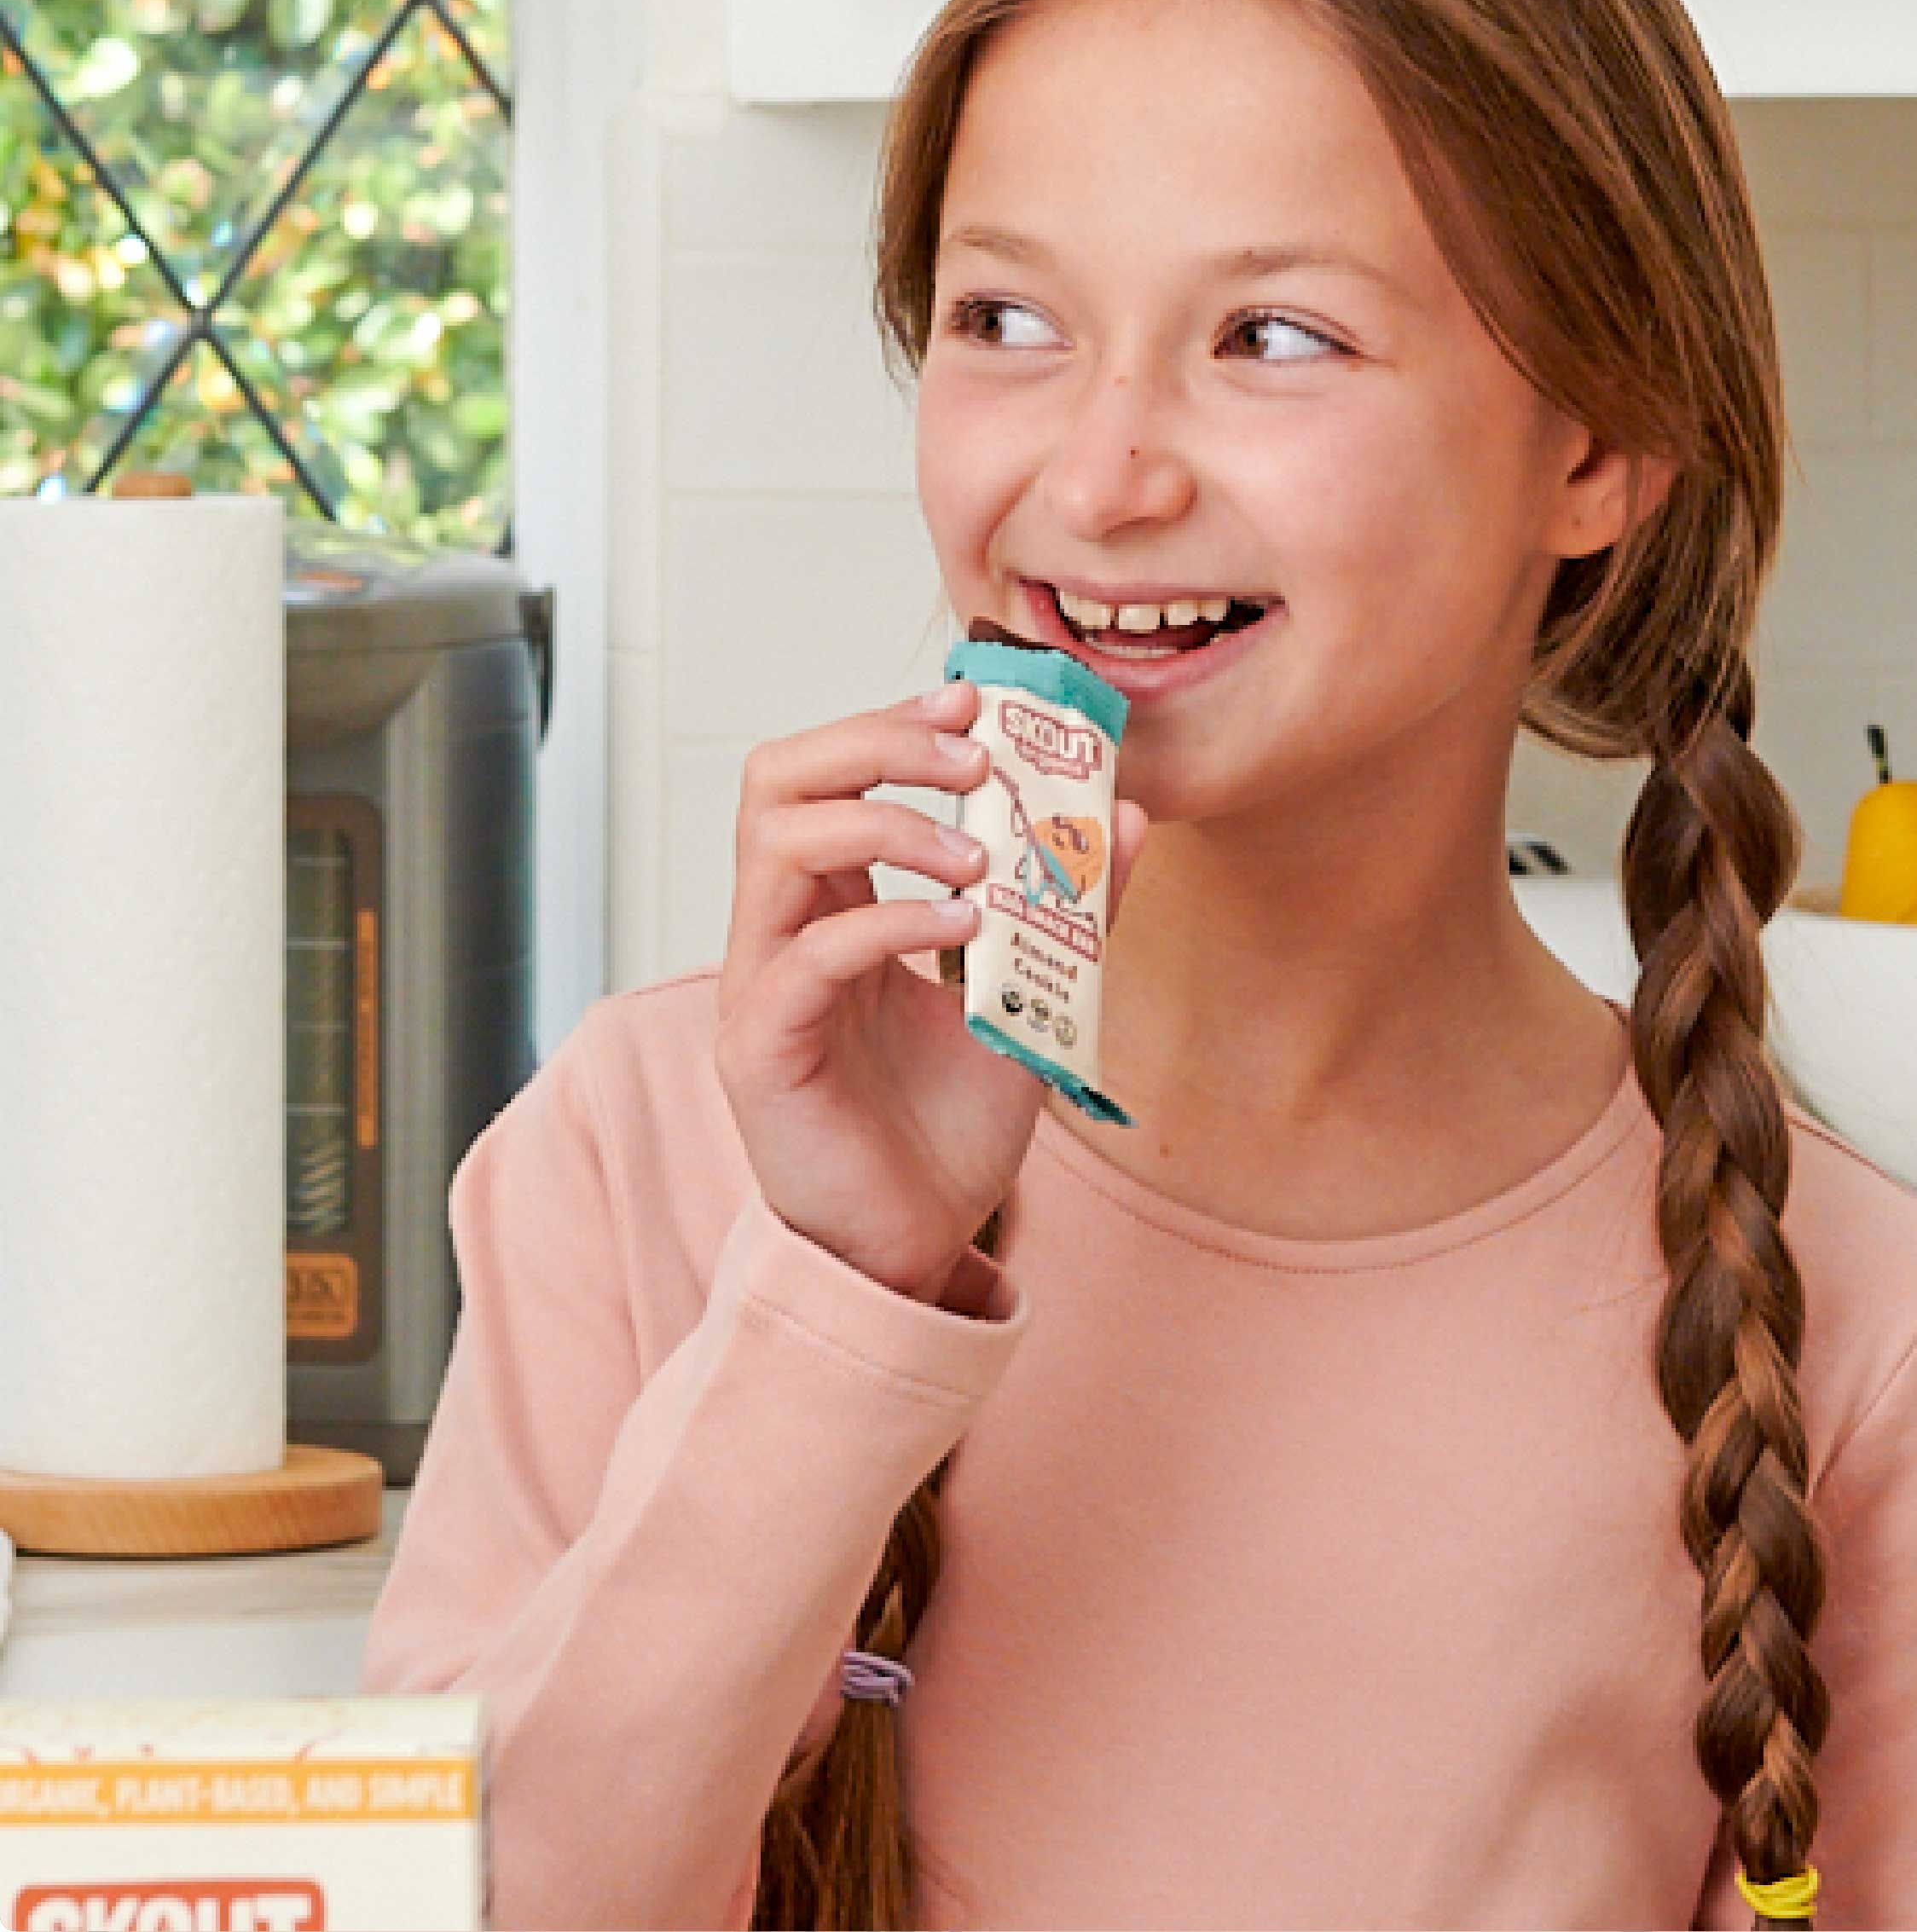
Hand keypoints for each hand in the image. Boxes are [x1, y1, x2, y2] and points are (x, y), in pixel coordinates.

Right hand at [714, 676, 1147, 1300]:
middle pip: (779, 777)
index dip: (894, 721)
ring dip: (890, 824)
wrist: (915, 1244)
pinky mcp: (763, 1045)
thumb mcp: (1031, 998)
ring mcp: (760, 982)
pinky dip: (894, 922)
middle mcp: (780, 928)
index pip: (827, 770)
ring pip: (780, 841)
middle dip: (877, 740)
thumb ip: (1072, 910)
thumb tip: (1127, 817)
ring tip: (978, 855)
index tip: (977, 700)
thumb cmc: (948, 1125)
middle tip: (970, 754)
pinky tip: (967, 931)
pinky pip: (810, 952)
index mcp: (830, 904)